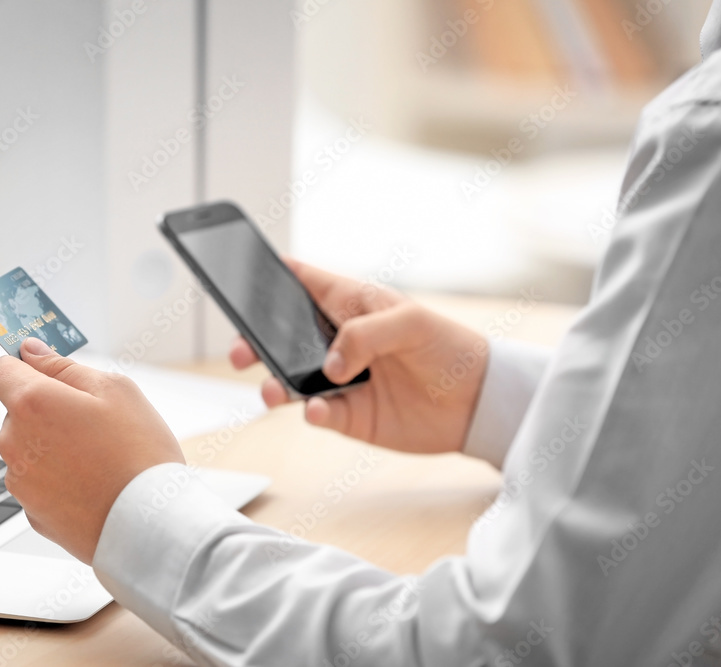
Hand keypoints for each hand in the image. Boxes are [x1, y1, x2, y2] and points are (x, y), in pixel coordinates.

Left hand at [0, 337, 183, 562]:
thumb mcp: (115, 390)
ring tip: (99, 457)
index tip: (42, 367)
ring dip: (53, 446)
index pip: (1, 369)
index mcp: (32, 404)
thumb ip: (64, 367)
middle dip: (47, 409)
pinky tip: (93, 482)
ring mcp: (20, 481)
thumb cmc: (138, 455)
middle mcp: (15, 443)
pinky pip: (39, 482)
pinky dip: (59, 479)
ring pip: (29, 448)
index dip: (23, 365)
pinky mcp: (31, 512)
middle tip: (94, 420)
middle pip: (18, 411)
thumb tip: (32, 352)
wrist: (149, 525)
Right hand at [230, 259, 487, 454]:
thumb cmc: (449, 347)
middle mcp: (339, 341)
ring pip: (291, 379)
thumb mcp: (411, 322)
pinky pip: (318, 414)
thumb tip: (330, 364)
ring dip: (275, 383)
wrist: (478, 402)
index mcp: (350, 304)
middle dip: (255, 341)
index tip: (242, 275)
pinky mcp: (350, 416)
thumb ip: (365, 334)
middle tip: (243, 351)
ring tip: (272, 391)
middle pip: (282, 335)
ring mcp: (341, 380)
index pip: (302, 282)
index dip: (272, 275)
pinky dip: (312, 413)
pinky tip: (317, 410)